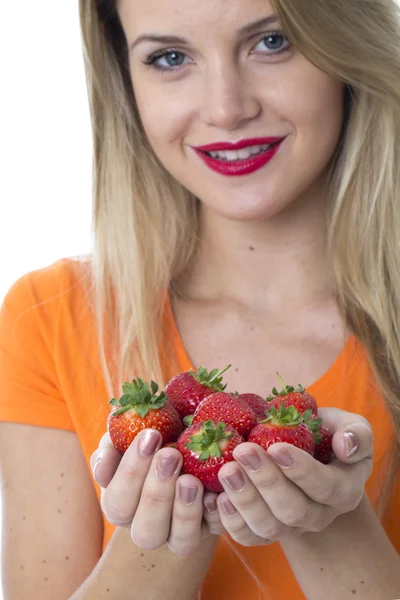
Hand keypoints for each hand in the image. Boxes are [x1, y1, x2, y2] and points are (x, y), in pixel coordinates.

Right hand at [90, 429, 225, 554]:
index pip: (118, 502)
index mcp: (122, 505)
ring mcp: (182, 530)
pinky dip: (218, 513)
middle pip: (146, 531)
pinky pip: (217, 530)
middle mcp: (149, 525)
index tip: (151, 435)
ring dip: (185, 510)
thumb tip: (102, 472)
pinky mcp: (213, 525)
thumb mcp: (128, 433)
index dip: (131, 472)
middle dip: (157, 494)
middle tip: (171, 455)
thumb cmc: (153, 434)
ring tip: (192, 478)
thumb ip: (111, 447)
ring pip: (181, 541)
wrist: (190, 432)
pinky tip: (217, 491)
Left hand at [215, 408, 372, 545]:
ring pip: (268, 527)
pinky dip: (229, 521)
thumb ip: (357, 433)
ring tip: (226, 470)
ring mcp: (290, 527)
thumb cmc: (327, 434)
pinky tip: (215, 496)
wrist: (305, 452)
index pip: (326, 486)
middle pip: (293, 510)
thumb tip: (346, 446)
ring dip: (245, 499)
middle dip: (266, 481)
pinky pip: (247, 536)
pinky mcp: (264, 531)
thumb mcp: (349, 426)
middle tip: (242, 451)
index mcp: (344, 490)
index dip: (301, 470)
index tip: (276, 446)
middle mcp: (319, 515)